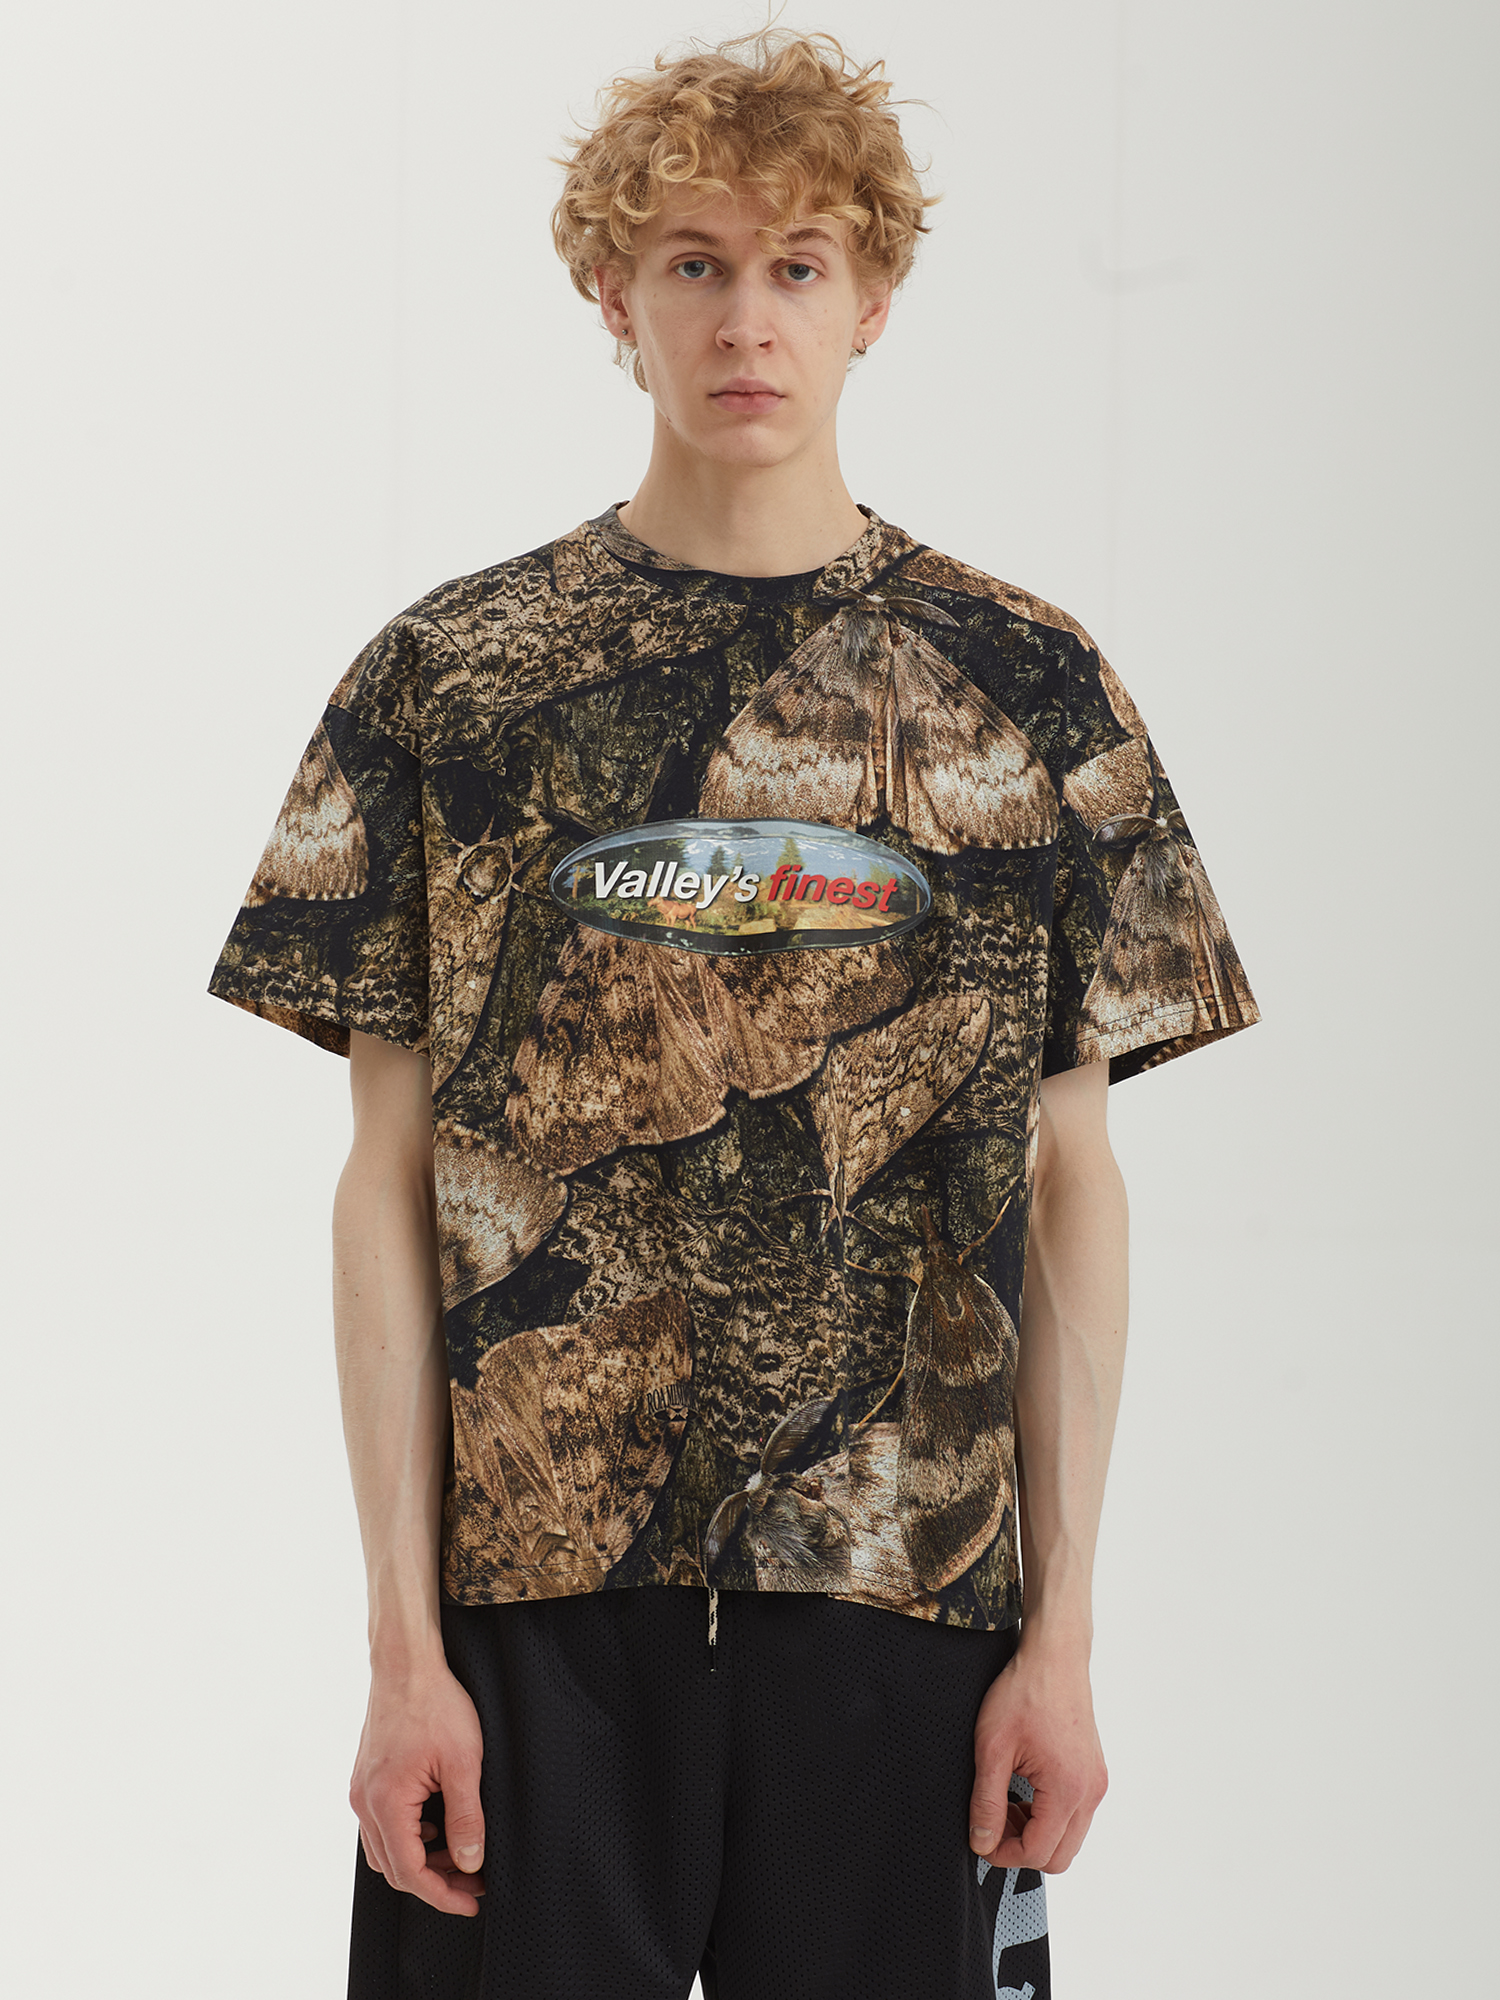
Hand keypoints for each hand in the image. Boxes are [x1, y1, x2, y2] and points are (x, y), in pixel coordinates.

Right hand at [350, 1660, 487, 1915]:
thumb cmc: (435, 1704)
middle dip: (434, 1882)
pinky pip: (381, 1823)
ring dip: (420, 1861)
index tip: (471, 1901)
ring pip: (385, 1848)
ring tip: (458, 1857)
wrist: (406, 1663)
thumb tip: (469, 1862)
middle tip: (473, 1881)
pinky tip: (436, 1826)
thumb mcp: (462, 1763)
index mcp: (385, 1803)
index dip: (442, 1895)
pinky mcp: (365, 1777)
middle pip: (394, 1867)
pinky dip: (408, 1836)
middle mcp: (364, 1802)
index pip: (410, 1872)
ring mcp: (361, 1789)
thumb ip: (466, 1817)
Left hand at [967, 1638, 1107, 1872]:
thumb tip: (982, 1842)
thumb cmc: (1024, 1693)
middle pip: (1059, 1856)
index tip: (981, 1840)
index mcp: (1067, 1789)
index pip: (1038, 1853)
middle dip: (1022, 1849)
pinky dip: (1051, 1817)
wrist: (1054, 1657)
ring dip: (1037, 1833)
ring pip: (1070, 1839)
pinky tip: (1025, 1791)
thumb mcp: (992, 1747)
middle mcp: (1090, 1792)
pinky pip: (1077, 1816)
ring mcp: (1096, 1783)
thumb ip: (986, 1801)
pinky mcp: (1095, 1773)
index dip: (1004, 1855)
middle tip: (993, 1823)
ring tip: (1006, 1804)